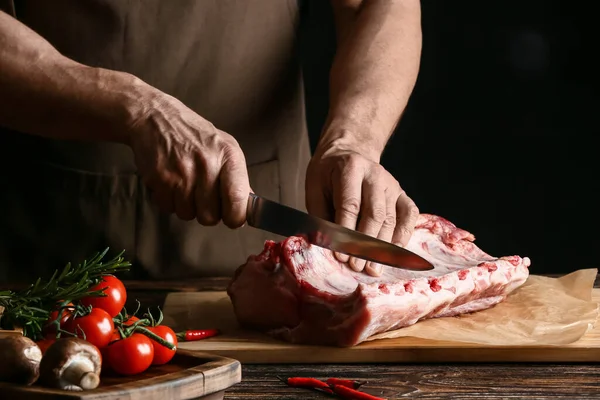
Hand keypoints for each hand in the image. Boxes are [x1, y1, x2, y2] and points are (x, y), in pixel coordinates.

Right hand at [127, 91, 250, 227]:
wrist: (154, 117)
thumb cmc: (193, 134)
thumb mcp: (224, 147)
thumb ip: (238, 178)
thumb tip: (249, 206)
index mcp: (229, 156)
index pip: (238, 201)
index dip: (235, 217)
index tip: (232, 218)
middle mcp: (207, 165)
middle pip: (210, 216)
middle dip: (206, 212)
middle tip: (202, 196)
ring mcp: (182, 173)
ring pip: (188, 215)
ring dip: (185, 206)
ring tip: (184, 185)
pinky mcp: (161, 179)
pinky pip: (168, 208)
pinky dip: (168, 200)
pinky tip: (170, 182)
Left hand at [305, 143, 418, 275]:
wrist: (349, 152)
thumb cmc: (328, 174)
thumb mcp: (315, 188)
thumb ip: (320, 215)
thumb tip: (327, 245)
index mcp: (350, 168)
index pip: (350, 205)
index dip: (346, 233)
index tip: (341, 255)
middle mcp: (375, 175)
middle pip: (375, 214)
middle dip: (366, 245)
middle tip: (357, 266)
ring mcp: (392, 184)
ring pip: (391, 218)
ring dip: (383, 247)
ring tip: (372, 268)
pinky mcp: (402, 193)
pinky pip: (409, 215)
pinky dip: (404, 235)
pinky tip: (395, 253)